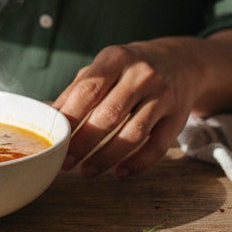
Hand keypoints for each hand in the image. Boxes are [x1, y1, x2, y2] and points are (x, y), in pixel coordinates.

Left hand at [53, 38, 204, 177]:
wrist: (179, 62)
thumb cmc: (129, 67)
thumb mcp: (105, 65)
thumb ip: (79, 88)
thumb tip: (52, 116)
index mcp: (116, 57)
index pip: (88, 90)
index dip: (70, 117)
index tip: (55, 139)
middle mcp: (141, 74)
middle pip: (109, 114)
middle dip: (84, 142)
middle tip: (67, 163)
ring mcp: (163, 95)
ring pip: (133, 133)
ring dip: (107, 157)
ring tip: (87, 171)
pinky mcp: (178, 117)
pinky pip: (157, 146)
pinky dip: (138, 163)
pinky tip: (120, 173)